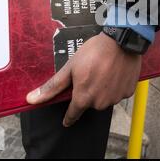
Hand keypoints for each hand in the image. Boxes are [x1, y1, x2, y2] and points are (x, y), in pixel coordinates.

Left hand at [26, 32, 141, 126]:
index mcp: (84, 98)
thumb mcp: (70, 67)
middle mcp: (100, 103)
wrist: (121, 41)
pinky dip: (115, 86)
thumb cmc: (95, 52)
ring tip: (103, 71)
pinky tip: (114, 73)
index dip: (69, 116)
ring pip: (104, 98)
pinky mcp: (128, 92)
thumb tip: (31, 100)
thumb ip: (53, 87)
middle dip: (88, 93)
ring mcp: (116, 98)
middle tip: (89, 76)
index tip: (67, 119)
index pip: (73, 114)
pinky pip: (118, 93)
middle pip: (90, 103)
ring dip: (103, 89)